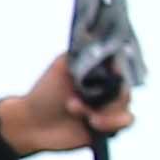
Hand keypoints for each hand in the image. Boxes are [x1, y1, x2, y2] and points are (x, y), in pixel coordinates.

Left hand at [0, 51, 135, 159]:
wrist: (33, 124)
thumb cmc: (45, 93)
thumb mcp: (61, 68)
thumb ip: (79, 53)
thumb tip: (92, 32)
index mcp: (100, 73)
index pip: (122, 66)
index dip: (120, 67)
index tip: (112, 68)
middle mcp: (108, 89)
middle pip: (125, 88)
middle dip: (108, 94)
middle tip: (81, 97)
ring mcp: (110, 108)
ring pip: (126, 106)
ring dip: (104, 110)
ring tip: (74, 109)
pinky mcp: (109, 127)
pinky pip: (126, 122)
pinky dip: (110, 122)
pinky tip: (91, 122)